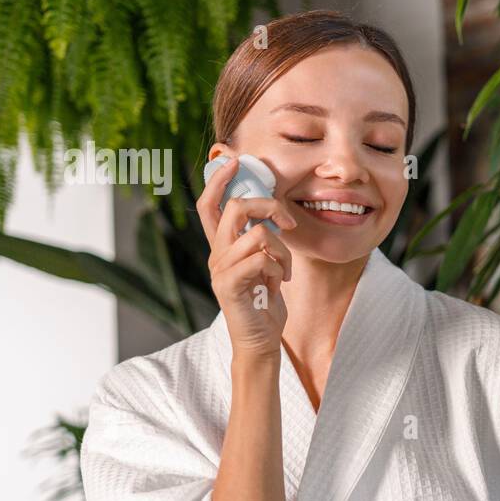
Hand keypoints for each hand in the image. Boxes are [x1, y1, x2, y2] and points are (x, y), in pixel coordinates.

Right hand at [197, 153, 298, 359]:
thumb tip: (273, 211)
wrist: (261, 340)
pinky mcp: (228, 285)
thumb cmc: (265, 300)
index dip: (219, 179)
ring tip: (284, 271)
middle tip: (289, 223)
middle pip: (237, 208)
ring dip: (283, 251)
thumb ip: (263, 238)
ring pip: (259, 234)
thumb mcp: (266, 263)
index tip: (235, 160)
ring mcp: (220, 269)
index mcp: (223, 245)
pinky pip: (261, 259)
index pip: (210, 203)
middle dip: (270, 207)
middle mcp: (216, 253)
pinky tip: (277, 284)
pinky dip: (279, 269)